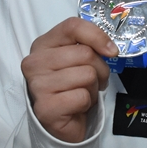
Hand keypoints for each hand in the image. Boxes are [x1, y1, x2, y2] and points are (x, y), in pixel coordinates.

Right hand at [21, 17, 117, 142]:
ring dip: (93, 88)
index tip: (111, 51)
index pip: (72, 27)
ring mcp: (37, 85)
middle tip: (93, 81)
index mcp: (42, 45)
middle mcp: (35, 63)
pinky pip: (82, 96)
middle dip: (99, 70)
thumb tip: (110, 49)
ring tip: (82, 93)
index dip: (97, 36)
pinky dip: (87, 103)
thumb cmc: (71, 87)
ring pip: (87, 75)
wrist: (61, 120)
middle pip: (85, 53)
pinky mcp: (45, 108)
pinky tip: (76, 106)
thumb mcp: (77, 59)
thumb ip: (88, 46)